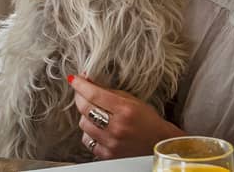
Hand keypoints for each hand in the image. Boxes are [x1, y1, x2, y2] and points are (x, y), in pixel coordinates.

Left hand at [70, 74, 185, 158]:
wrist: (158, 144)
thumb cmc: (149, 122)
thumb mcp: (134, 101)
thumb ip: (112, 93)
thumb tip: (91, 83)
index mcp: (125, 110)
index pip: (95, 94)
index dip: (81, 85)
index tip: (75, 79)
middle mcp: (117, 127)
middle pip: (85, 109)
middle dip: (80, 97)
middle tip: (81, 92)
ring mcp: (111, 143)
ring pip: (83, 124)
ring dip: (85, 116)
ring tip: (94, 112)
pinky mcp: (107, 154)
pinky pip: (88, 140)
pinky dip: (89, 132)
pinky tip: (97, 128)